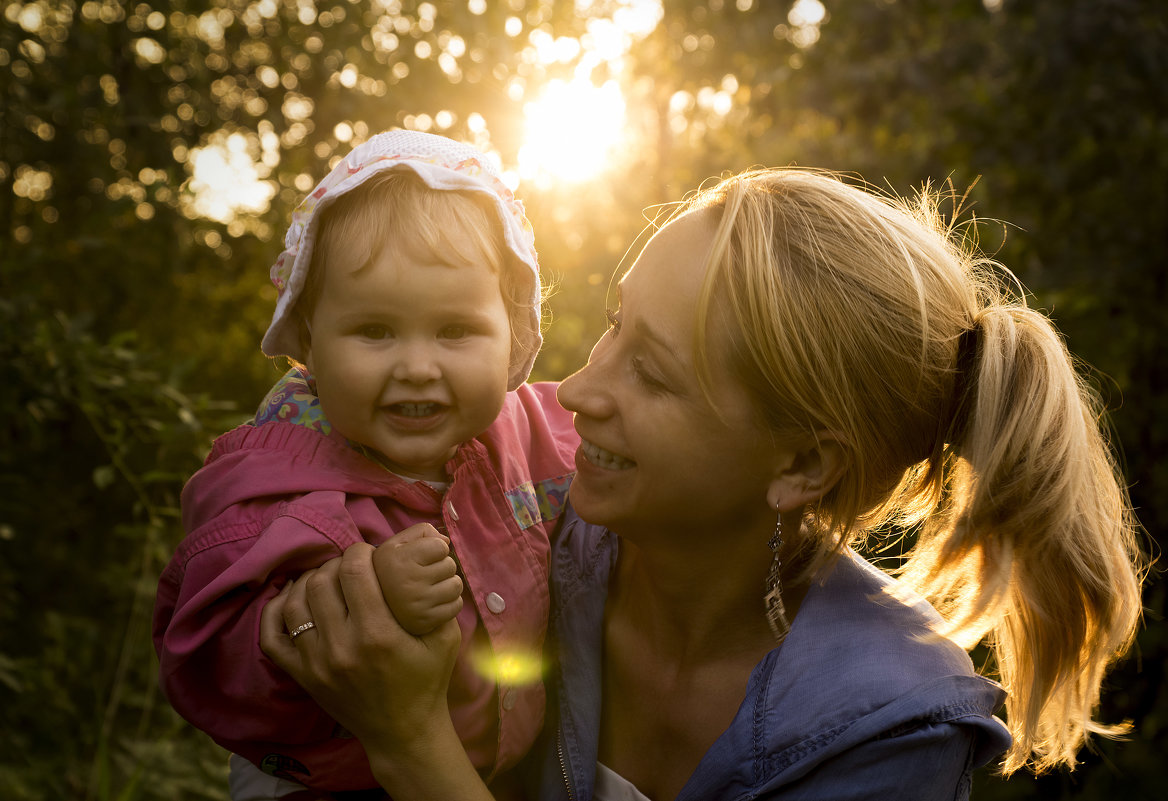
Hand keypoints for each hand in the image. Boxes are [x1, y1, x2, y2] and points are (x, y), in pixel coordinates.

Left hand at [259, 543, 460, 748]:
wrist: (403, 732)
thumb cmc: (427, 681)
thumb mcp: (445, 638)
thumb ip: (438, 598)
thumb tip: (427, 557)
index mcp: (378, 635)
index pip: (354, 572)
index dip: (359, 551)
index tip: (369, 553)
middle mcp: (342, 647)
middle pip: (322, 581)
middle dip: (336, 564)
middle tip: (350, 567)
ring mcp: (316, 663)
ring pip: (296, 602)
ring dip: (309, 582)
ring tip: (327, 580)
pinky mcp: (301, 676)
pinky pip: (271, 636)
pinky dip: (276, 610)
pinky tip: (293, 598)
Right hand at [372, 523, 463, 635]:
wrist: (375, 610)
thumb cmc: (391, 571)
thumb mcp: (396, 545)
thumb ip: (421, 532)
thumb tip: (447, 541)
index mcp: (397, 560)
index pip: (441, 546)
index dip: (435, 549)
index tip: (423, 557)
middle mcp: (407, 582)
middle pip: (450, 565)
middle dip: (441, 567)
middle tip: (425, 575)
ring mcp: (417, 604)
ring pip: (456, 585)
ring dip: (448, 584)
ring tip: (431, 588)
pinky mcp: (426, 622)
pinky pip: (456, 605)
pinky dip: (449, 603)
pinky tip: (433, 603)